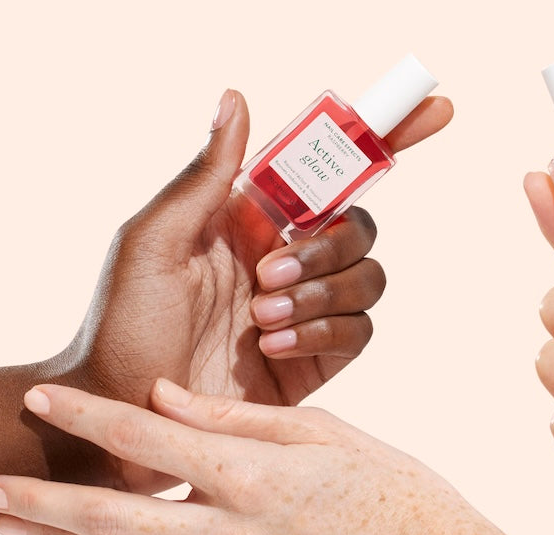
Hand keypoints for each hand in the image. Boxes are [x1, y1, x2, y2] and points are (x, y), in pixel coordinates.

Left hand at [0, 380, 517, 534]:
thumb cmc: (400, 497)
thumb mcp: (324, 436)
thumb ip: (235, 418)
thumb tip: (164, 400)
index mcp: (252, 477)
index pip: (145, 440)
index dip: (84, 418)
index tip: (39, 399)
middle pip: (109, 523)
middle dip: (40, 507)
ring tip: (14, 529)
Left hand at [58, 90, 451, 476]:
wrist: (126, 419)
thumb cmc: (119, 327)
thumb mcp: (151, 242)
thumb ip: (204, 176)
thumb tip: (237, 97)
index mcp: (245, 215)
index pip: (323, 164)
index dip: (383, 134)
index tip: (434, 108)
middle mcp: (280, 255)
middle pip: (357, 223)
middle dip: (327, 245)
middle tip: (268, 275)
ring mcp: (302, 308)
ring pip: (367, 276)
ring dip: (320, 293)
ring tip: (262, 320)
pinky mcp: (315, 359)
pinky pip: (359, 330)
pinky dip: (324, 332)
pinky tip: (274, 347)